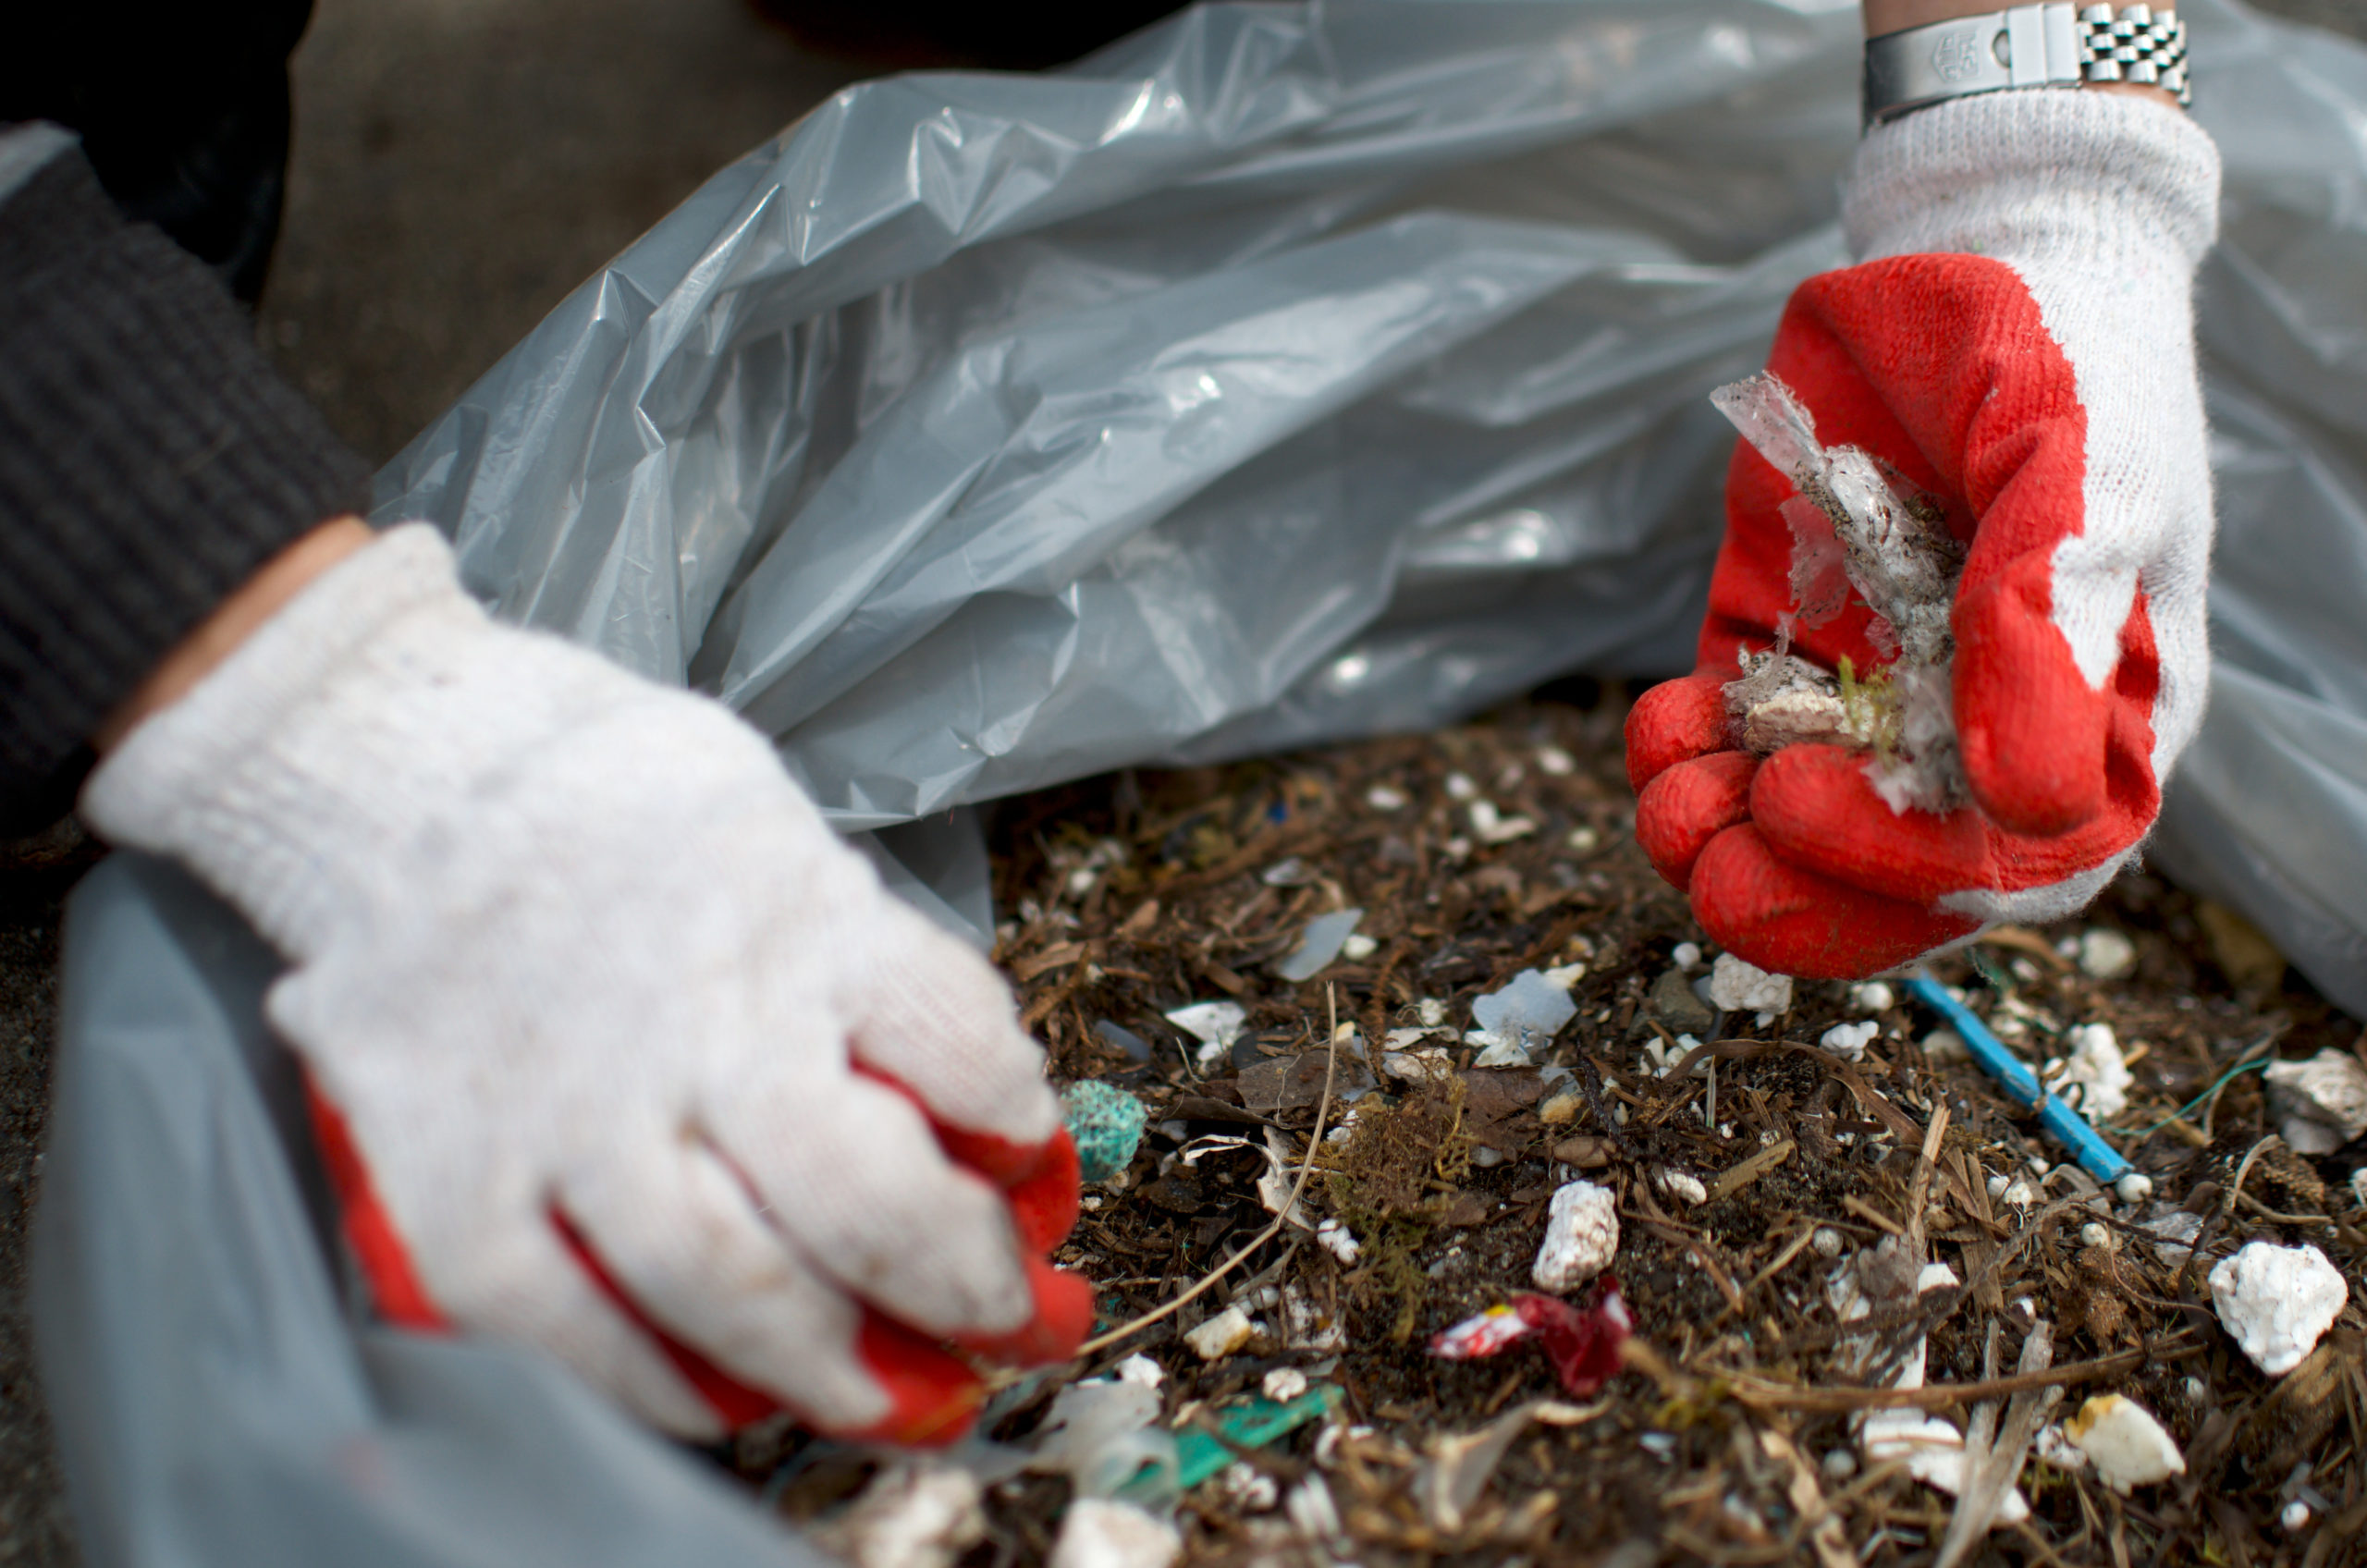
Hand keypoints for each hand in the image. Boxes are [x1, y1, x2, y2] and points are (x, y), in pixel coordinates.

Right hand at [82, 525, 1089, 1441]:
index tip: (1025, 1158)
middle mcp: (695, 1020)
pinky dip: (658, 1384)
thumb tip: (964, 1099)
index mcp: (799, 919)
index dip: (1012, 1119)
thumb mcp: (779, 832)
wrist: (403, 765)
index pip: (955, 1045)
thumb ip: (861, 962)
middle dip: (955, 1284)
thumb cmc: (616, 802)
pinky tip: (724, 1399)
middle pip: (861, 1198)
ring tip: (890, 1399)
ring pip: (725, 1283)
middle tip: (1005, 1322)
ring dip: (830, 1365)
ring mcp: (568, 1109)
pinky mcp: (456, 1178)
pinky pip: (566, 1325)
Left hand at [1627, 90, 2220, 978]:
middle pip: (1892, 881)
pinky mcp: (1787, 649)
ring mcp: (1877, 700)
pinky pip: (1733, 745)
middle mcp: (1986, 736)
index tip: (1800, 811)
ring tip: (1672, 801)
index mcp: (2096, 725)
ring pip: (1797, 830)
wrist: (1977, 253)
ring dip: (1723, 841)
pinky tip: (1663, 727)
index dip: (1904, 875)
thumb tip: (2031, 807)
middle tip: (1710, 862)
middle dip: (1792, 891)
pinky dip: (1687, 759)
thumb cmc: (2065, 359)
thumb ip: (2050, 632)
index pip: (2014, 866)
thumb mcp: (2078, 480)